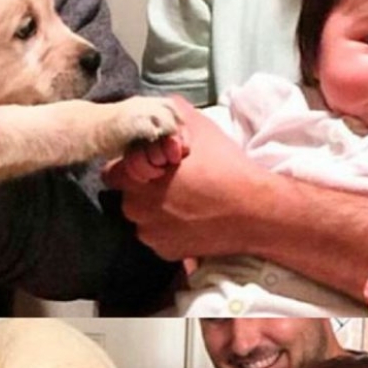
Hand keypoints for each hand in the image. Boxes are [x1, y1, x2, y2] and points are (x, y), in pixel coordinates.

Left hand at [104, 95, 253, 259]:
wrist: (254, 211)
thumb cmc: (225, 166)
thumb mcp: (196, 126)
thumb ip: (164, 116)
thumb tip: (151, 114)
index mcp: (136, 179)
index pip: (113, 172)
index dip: (134, 165)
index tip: (156, 164)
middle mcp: (135, 211)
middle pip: (128, 195)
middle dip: (144, 188)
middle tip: (174, 181)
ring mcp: (149, 235)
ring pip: (143, 218)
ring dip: (156, 209)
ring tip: (186, 202)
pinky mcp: (164, 253)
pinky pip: (158, 236)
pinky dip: (169, 229)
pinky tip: (192, 219)